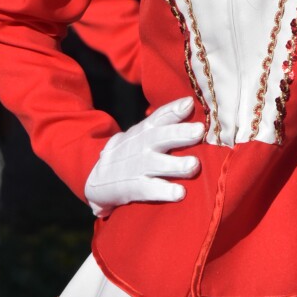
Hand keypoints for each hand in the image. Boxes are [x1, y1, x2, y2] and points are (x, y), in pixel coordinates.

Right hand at [84, 97, 203, 216]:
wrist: (97, 177)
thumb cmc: (130, 152)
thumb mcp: (141, 133)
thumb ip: (163, 121)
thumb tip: (190, 103)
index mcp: (144, 130)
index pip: (159, 116)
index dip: (173, 109)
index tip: (189, 103)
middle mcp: (142, 146)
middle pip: (160, 137)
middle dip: (179, 133)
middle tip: (199, 130)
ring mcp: (137, 167)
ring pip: (157, 164)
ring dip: (176, 164)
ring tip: (194, 164)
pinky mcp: (134, 187)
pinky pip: (149, 189)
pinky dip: (164, 191)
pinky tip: (180, 193)